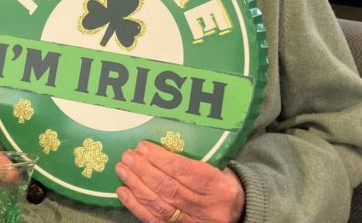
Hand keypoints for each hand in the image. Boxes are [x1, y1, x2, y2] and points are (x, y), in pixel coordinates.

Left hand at [115, 141, 244, 222]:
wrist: (239, 216)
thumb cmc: (224, 186)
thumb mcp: (220, 171)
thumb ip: (197, 161)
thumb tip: (161, 146)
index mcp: (220, 188)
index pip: (187, 172)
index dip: (162, 159)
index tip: (143, 147)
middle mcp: (207, 209)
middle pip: (170, 189)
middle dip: (145, 170)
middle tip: (128, 156)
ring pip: (160, 206)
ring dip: (137, 185)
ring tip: (122, 169)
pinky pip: (154, 220)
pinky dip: (136, 205)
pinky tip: (124, 191)